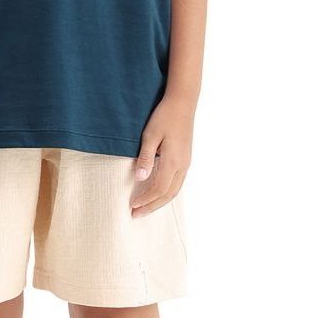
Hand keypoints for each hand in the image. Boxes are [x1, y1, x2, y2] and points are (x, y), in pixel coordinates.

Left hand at [131, 93, 193, 216]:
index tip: (131, 206)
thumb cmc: (164, 117)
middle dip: (152, 206)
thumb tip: (139, 178)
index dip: (145, 200)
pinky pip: (177, 183)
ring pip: (174, 190)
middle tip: (136, 215)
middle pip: (168, 195)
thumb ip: (146, 158)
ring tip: (145, 208)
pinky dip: (166, 193)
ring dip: (159, 201)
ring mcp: (186, 163)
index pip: (158, 189)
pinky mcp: (185, 159)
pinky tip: (157, 193)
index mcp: (173, 161)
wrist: (182, 103)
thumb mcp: (150, 135)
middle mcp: (182, 165)